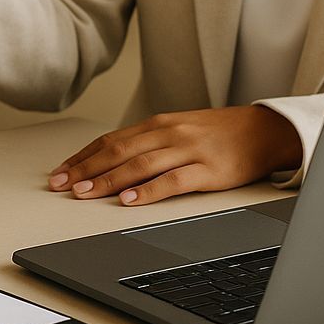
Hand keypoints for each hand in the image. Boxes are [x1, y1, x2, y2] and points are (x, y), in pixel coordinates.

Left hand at [48, 107, 302, 206]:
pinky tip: (129, 200)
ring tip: (85, 194)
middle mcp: (168, 133)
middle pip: (118, 152)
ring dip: (108, 180)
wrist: (264, 130)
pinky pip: (173, 180)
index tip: (59, 173)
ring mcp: (188, 150)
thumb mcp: (177, 130)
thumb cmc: (217, 134)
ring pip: (140, 165)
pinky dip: (148, 191)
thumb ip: (146, 143)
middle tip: (61, 186)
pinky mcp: (208, 170)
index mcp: (158, 124)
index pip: (110, 141)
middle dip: (86, 170)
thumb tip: (108, 161)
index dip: (82, 157)